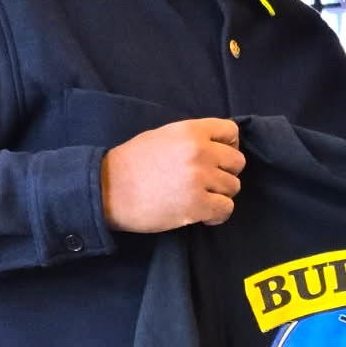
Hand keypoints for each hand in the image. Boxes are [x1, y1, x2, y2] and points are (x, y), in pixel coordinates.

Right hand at [102, 118, 244, 231]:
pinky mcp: (197, 205)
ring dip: (220, 195)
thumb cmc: (131, 163)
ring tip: (200, 199)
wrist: (108, 190)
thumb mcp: (162, 136)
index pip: (231, 132)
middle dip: (225, 174)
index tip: (218, 158)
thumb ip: (191, 139)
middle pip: (237, 163)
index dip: (228, 146)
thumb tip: (216, 147)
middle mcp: (200, 152)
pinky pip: (226, 209)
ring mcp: (200, 179)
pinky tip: (203, 215)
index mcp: (191, 131)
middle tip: (207, 183)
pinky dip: (217, 215)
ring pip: (233, 187)